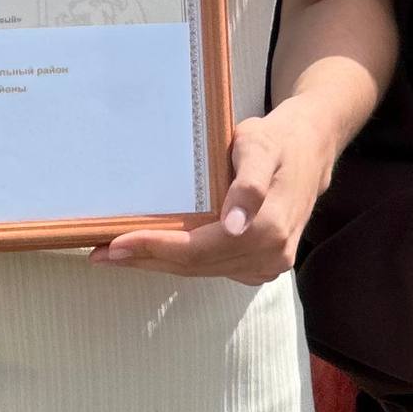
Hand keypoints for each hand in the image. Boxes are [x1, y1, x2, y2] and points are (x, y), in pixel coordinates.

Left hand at [91, 105, 329, 284]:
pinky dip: (180, 262)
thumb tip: (234, 226)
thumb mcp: (260, 145)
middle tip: (101, 253)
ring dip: (158, 264)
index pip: (199, 249)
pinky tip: (153, 253)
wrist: (311, 149)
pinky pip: (212, 268)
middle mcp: (270, 256)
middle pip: (195, 266)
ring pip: (201, 271)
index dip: (157, 248)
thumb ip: (248, 185)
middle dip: (147, 259)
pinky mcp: (261, 266)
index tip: (117, 243)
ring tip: (117, 254)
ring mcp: (268, 265)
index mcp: (268, 229)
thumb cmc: (278, 141)